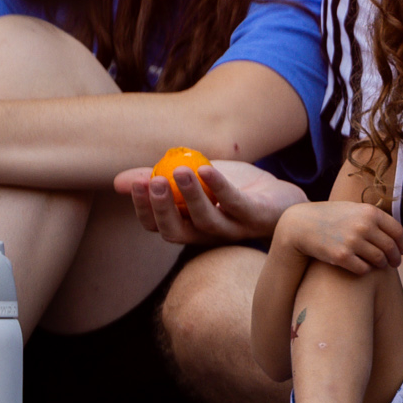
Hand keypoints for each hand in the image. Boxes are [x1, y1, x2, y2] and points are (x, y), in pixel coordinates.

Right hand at [112, 158, 304, 244]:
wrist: (282, 198)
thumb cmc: (234, 191)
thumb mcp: (195, 181)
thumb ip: (160, 178)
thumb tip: (119, 182)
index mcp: (189, 226)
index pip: (157, 226)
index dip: (144, 209)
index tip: (135, 183)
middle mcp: (207, 234)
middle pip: (176, 231)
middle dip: (161, 208)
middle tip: (151, 182)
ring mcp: (233, 228)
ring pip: (206, 221)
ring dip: (190, 196)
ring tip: (179, 171)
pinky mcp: (257, 217)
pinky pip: (236, 204)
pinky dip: (220, 188)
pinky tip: (207, 169)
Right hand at [274, 199, 402, 273]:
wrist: (301, 225)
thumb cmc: (330, 217)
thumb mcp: (354, 209)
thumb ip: (374, 218)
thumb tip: (398, 234)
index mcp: (370, 212)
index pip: (397, 231)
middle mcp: (364, 226)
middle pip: (390, 248)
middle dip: (395, 258)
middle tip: (394, 262)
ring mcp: (353, 241)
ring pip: (379, 260)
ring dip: (382, 265)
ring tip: (380, 265)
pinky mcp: (342, 257)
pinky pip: (364, 269)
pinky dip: (367, 270)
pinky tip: (364, 268)